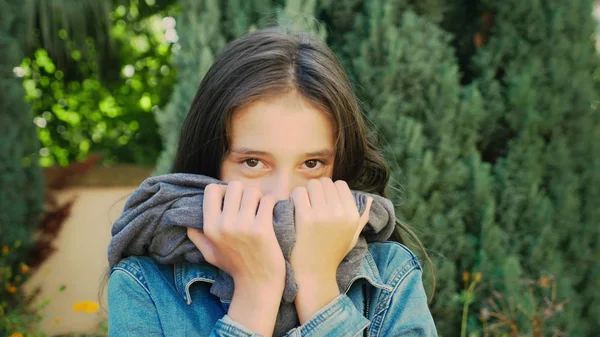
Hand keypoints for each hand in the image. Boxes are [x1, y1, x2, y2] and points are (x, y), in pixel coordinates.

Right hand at [187, 181, 284, 335]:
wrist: (257, 283)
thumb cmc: (235, 267)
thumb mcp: (210, 254)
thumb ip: (197, 238)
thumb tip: (187, 223)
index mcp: (210, 228)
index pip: (212, 189)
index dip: (223, 190)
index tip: (232, 200)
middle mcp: (224, 225)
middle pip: (234, 186)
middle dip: (244, 192)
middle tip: (249, 204)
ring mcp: (243, 226)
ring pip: (253, 191)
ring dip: (259, 198)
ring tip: (260, 209)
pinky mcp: (262, 228)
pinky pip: (268, 200)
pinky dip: (272, 204)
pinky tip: (270, 214)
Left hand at [289, 178, 371, 322]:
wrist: (314, 274)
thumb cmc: (332, 254)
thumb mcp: (352, 237)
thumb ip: (362, 218)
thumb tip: (371, 199)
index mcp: (352, 215)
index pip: (340, 184)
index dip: (329, 190)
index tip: (322, 201)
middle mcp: (340, 213)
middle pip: (325, 182)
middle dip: (316, 190)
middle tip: (310, 203)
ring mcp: (323, 215)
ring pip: (311, 185)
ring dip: (305, 192)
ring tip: (302, 205)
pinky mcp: (305, 218)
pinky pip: (299, 193)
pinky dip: (294, 198)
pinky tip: (294, 209)